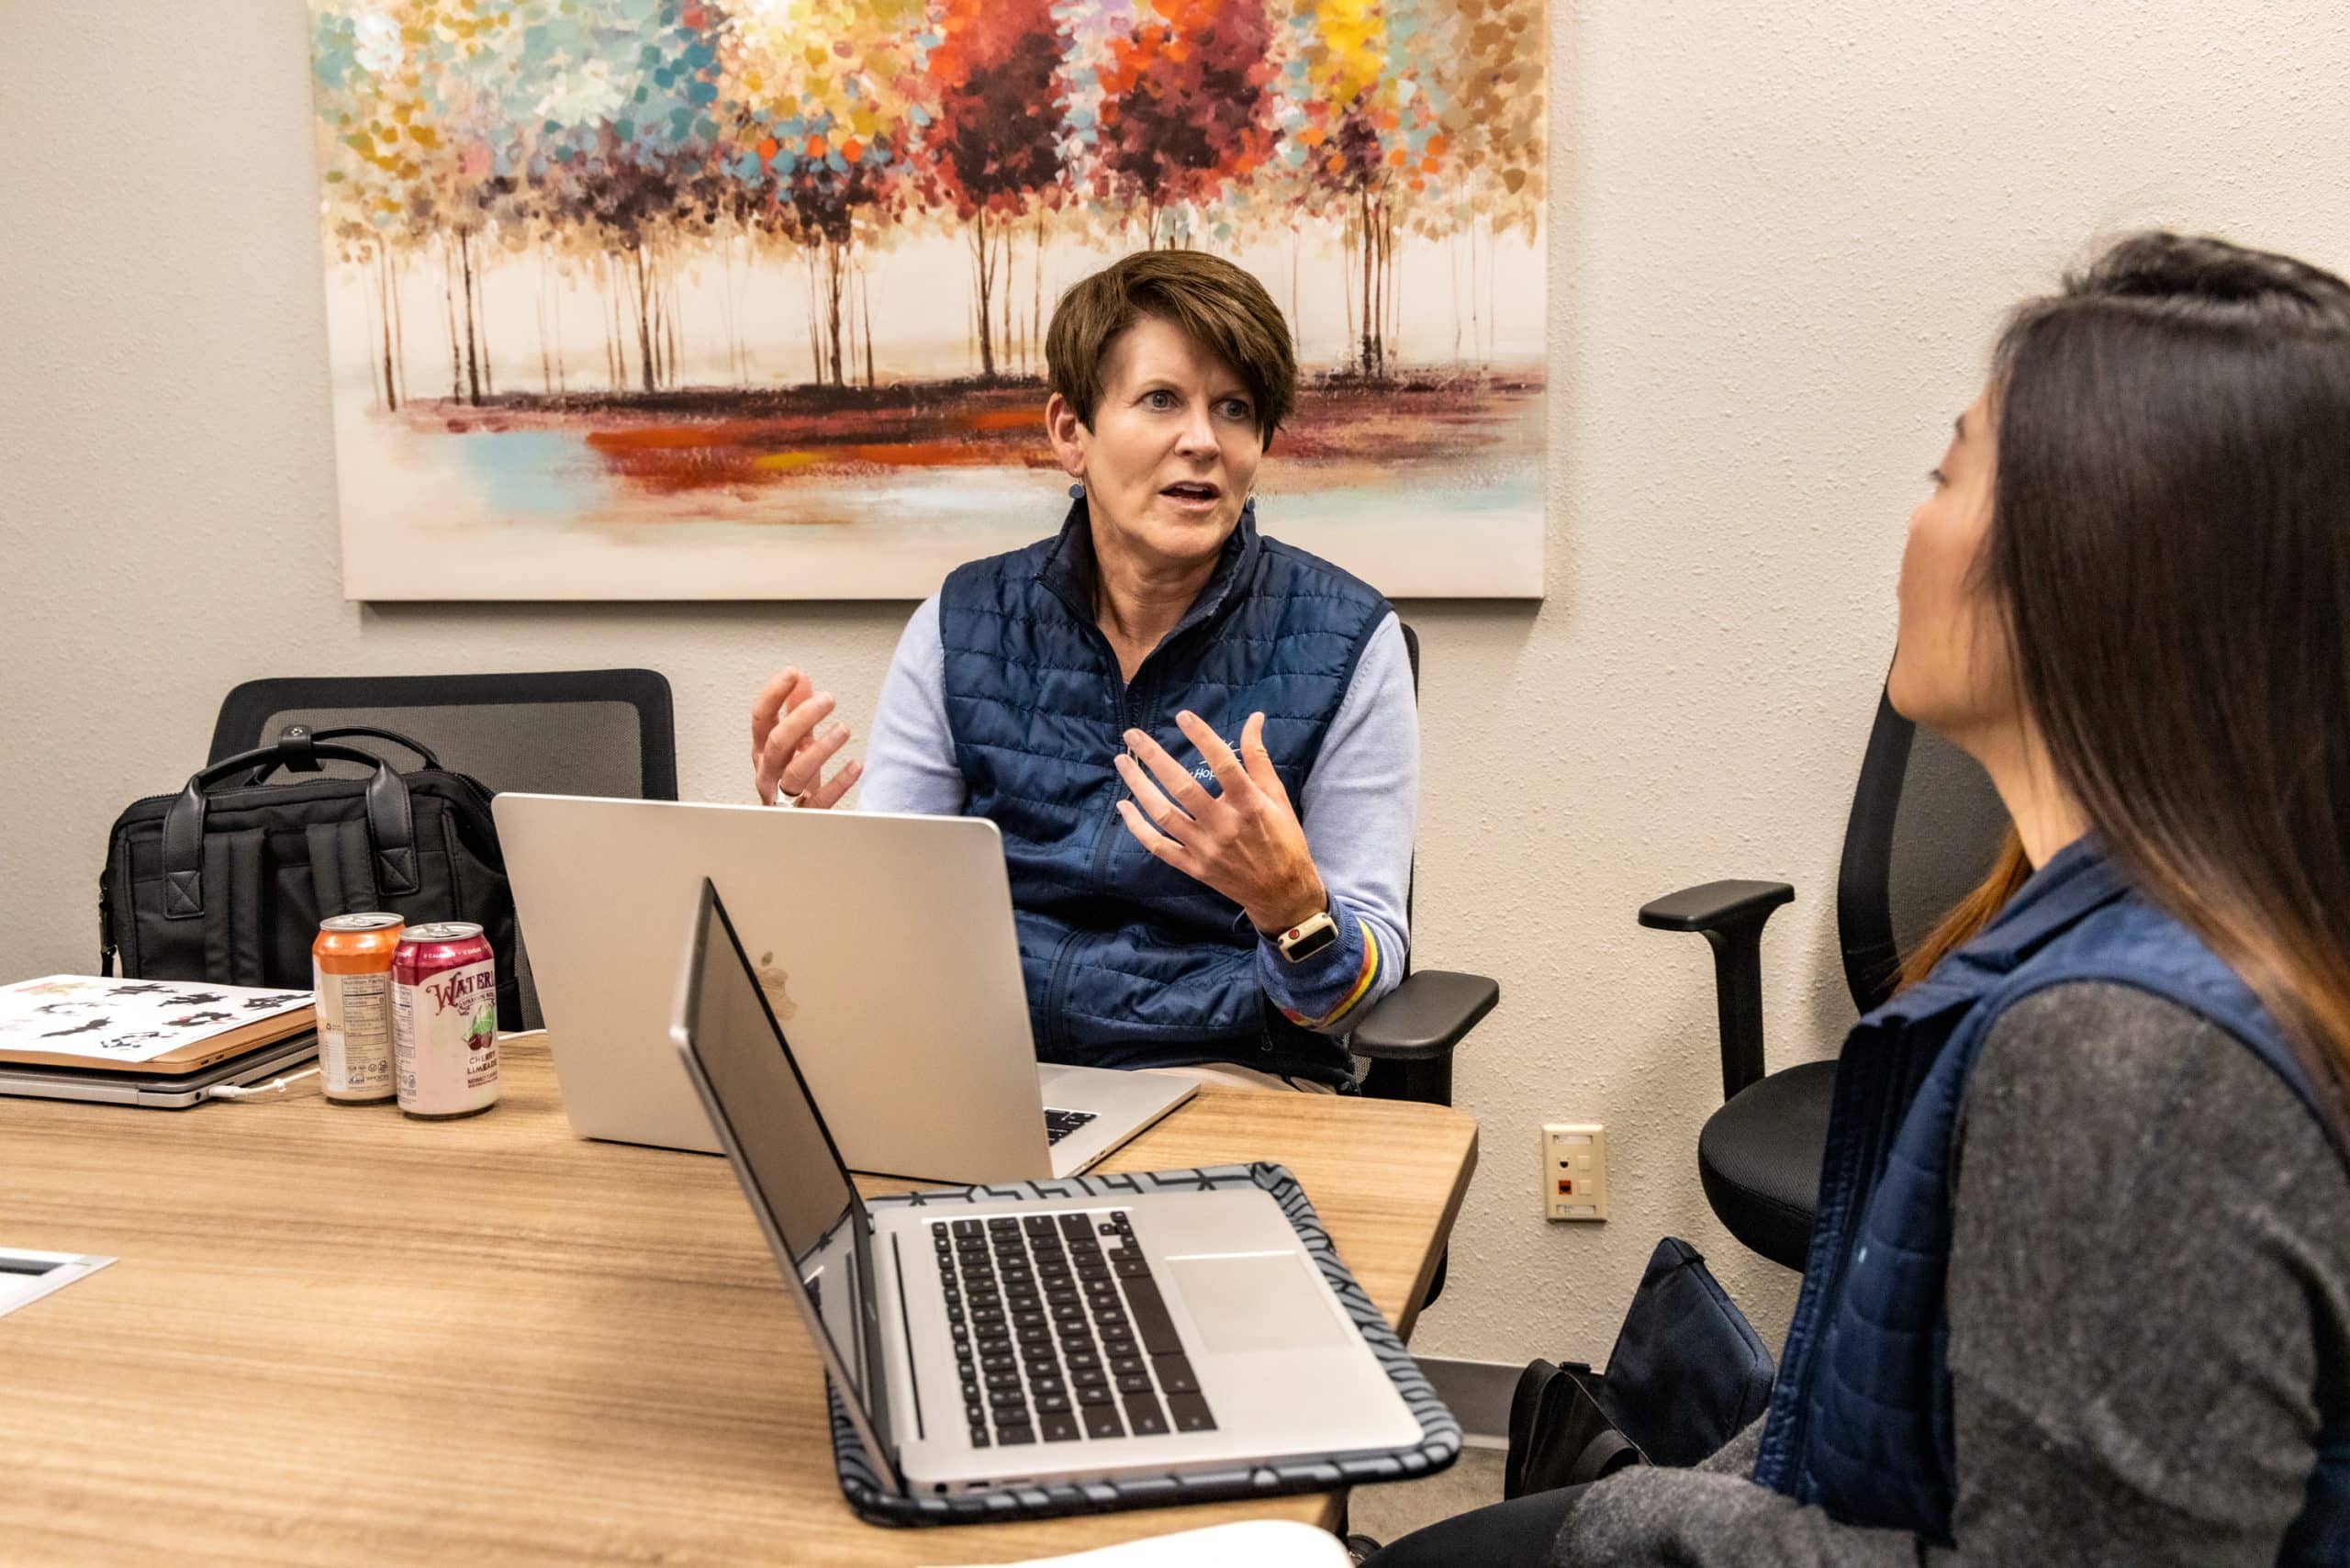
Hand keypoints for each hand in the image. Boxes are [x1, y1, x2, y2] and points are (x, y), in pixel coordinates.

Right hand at [751, 666, 860, 807]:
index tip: (792, 673)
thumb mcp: (793, 745)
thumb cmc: (791, 784)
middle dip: (801, 718)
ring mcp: (783, 797)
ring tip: (843, 729)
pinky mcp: (804, 816)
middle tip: (827, 699)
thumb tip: (800, 678)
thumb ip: (795, 711)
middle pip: (776, 743)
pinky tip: (856, 765)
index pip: (761, 718)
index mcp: (763, 752)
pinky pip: (819, 801)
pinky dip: (838, 782)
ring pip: (794, 772)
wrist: (791, 829)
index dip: (773, 694)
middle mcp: (768, 773)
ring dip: (820, 748)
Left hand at [1113, 710, 1325, 933]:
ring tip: (1122, 761)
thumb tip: (1254, 718)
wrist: (1281, 892)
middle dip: (1154, 757)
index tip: (1182, 716)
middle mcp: (1224, 825)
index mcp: (1249, 804)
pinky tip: (1123, 806)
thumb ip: (1258, 757)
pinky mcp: (1193, 867)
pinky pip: (1158, 846)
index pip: (1223, 764)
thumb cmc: (1283, 839)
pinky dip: (1137, 827)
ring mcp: (1205, 848)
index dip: (1202, 737)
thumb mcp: (1276, 796)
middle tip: (1133, 735)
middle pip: (1182, 787)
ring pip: (1163, 814)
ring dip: (1138, 785)